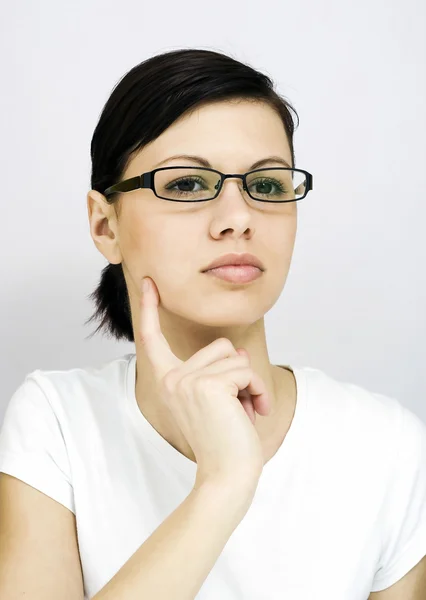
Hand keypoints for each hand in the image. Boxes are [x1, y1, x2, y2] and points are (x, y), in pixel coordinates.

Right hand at [139, 277, 270, 490]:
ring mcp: (187, 380)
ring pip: (236, 357)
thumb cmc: (223, 441)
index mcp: (167, 382)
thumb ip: (221, 371)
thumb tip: (239, 351)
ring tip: (245, 411)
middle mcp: (171, 378)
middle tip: (238, 405)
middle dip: (238, 373)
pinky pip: (246, 370)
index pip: (153, 339)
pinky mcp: (208, 385)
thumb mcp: (218, 399)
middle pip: (220, 346)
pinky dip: (258, 390)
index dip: (151, 309)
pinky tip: (254, 412)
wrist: (227, 476)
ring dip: (250, 384)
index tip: (148, 282)